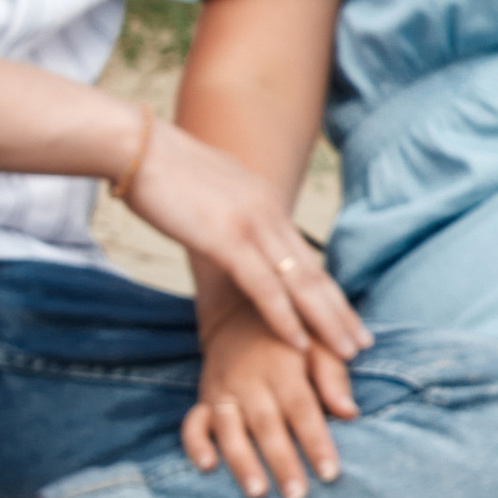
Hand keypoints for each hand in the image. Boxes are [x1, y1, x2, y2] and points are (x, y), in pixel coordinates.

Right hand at [122, 119, 365, 360]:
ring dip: (327, 321)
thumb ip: (229, 212)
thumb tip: (230, 226)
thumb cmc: (160, 169)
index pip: (306, 255)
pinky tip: (300, 343)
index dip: (328, 290)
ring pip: (301, 283)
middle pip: (315, 271)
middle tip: (363, 343)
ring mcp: (252, 226)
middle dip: (340, 312)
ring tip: (347, 352)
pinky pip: (265, 288)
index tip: (346, 317)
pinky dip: (285, 318)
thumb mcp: (210, 191)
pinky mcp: (227, 240)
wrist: (134, 145)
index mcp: (266, 201)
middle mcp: (269, 213)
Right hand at [183, 300, 362, 497]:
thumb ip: (333, 378)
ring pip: (230, 429)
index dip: (316, 442)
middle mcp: (250, 381)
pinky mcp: (204, 398)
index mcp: (283, 368)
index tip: (330, 473)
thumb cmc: (293, 338)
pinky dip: (196, 444)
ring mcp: (224, 391)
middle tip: (297, 496)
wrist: (242, 314)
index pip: (302, 409)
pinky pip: (193, 423)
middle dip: (282, 462)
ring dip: (242, 462)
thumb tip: (350, 413)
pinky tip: (207, 467)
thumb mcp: (320, 345)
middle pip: (267, 426)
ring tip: (257, 493)